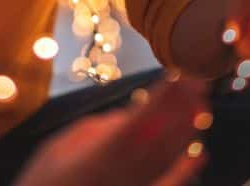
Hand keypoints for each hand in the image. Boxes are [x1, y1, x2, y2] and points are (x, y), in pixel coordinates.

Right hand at [15, 76, 209, 185]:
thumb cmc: (47, 179)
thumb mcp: (65, 145)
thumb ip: (100, 129)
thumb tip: (130, 114)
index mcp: (100, 155)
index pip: (139, 120)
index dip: (161, 98)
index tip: (177, 75)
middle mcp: (122, 173)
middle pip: (160, 137)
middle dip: (181, 107)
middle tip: (199, 82)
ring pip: (167, 159)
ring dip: (186, 132)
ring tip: (202, 107)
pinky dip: (185, 171)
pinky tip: (201, 155)